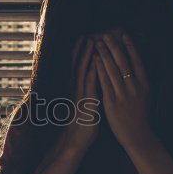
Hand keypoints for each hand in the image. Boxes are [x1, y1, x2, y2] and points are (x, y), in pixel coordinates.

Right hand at [59, 35, 100, 151]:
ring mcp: (80, 94)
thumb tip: (95, 82)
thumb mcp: (86, 103)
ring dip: (86, 56)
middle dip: (82, 49)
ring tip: (90, 42)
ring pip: (82, 71)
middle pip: (77, 64)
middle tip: (86, 33)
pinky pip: (88, 84)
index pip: (78, 66)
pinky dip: (91, 72)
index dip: (81, 52)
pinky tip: (95, 63)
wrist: (77, 140)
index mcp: (78, 89)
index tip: (85, 38)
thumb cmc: (84, 123)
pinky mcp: (85, 102)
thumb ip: (89, 92)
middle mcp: (77, 89)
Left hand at [93, 31, 152, 149]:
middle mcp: (135, 87)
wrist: (138, 136)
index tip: (125, 35)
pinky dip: (100, 70)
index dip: (131, 47)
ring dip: (105, 54)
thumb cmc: (141, 117)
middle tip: (106, 34)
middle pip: (124, 62)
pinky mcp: (113, 102)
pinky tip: (94, 61)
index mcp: (145, 85)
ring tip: (98, 43)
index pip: (138, 61)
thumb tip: (139, 69)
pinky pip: (105, 82)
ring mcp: (124, 94)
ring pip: (113, 70)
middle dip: (114, 47)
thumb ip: (141, 83)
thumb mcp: (146, 97)